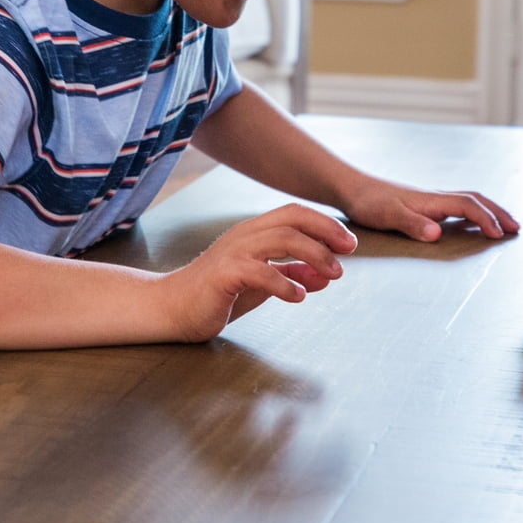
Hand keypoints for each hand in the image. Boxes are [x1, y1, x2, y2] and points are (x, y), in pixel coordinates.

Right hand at [159, 204, 358, 341]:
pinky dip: (284, 282)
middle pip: (292, 219)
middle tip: (348, 254)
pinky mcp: (222, 274)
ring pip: (280, 239)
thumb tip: (325, 276)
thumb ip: (291, 274)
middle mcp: (244, 235)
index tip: (349, 244)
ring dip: (313, 255)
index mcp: (254, 232)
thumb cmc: (217, 294)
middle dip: (326, 233)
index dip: (325, 224)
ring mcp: (232, 252)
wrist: (172, 309)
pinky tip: (298, 296)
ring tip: (331, 276)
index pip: (295, 214)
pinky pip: (259, 271)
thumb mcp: (262, 283)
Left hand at [340, 178, 519, 241]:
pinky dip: (474, 213)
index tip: (499, 234)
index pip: (468, 207)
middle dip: (498, 213)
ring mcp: (432, 200)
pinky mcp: (425, 205)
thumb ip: (413, 224)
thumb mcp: (389, 216)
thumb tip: (437, 233)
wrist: (353, 190)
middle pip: (476, 201)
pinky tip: (472, 222)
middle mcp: (436, 198)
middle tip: (516, 227)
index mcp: (433, 200)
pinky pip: (458, 206)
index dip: (486, 220)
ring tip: (502, 225)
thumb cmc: (370, 203)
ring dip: (489, 212)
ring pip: (469, 202)